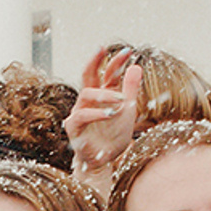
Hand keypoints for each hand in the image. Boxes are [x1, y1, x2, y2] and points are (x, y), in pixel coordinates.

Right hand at [64, 47, 142, 173]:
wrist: (105, 161)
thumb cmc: (114, 136)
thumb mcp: (128, 111)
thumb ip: (130, 89)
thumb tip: (136, 66)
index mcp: (102, 95)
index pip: (106, 73)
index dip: (115, 62)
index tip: (127, 51)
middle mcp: (88, 100)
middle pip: (87, 75)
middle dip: (94, 61)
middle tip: (102, 49)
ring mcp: (79, 112)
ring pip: (86, 94)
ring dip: (105, 94)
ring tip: (122, 100)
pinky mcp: (73, 127)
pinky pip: (81, 115)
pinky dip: (96, 113)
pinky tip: (110, 114)